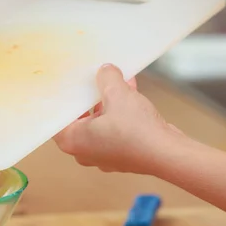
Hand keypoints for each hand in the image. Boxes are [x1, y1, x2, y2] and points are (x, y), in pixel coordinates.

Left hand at [53, 64, 183, 174]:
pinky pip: (114, 129)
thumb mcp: (117, 94)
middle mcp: (83, 152)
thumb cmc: (136, 130)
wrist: (167, 153)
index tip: (69, 86)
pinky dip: (119, 113)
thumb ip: (106, 78)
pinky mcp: (120, 155)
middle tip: (94, 80)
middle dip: (89, 98)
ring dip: (108, 102)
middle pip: (79, 119)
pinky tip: (131, 92)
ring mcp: (102, 155)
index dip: (64, 100)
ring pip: (99, 123)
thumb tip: (105, 70)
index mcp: (72, 141)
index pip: (57, 118)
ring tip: (117, 82)